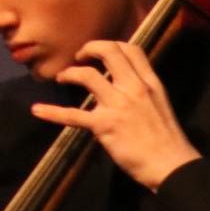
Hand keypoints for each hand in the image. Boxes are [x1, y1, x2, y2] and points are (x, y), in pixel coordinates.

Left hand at [31, 40, 199, 190]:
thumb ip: (144, 89)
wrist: (171, 165)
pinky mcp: (104, 125)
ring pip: (87, 75)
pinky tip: (37, 110)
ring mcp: (118, 105)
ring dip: (70, 74)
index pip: (132, 49)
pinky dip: (52, 112)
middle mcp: (134, 88)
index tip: (100, 53)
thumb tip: (127, 82)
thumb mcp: (161, 103)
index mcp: (150, 82)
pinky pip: (73, 115)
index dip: (112, 45)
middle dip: (89, 48)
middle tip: (79, 57)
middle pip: (109, 51)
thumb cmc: (167, 139)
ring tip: (62, 79)